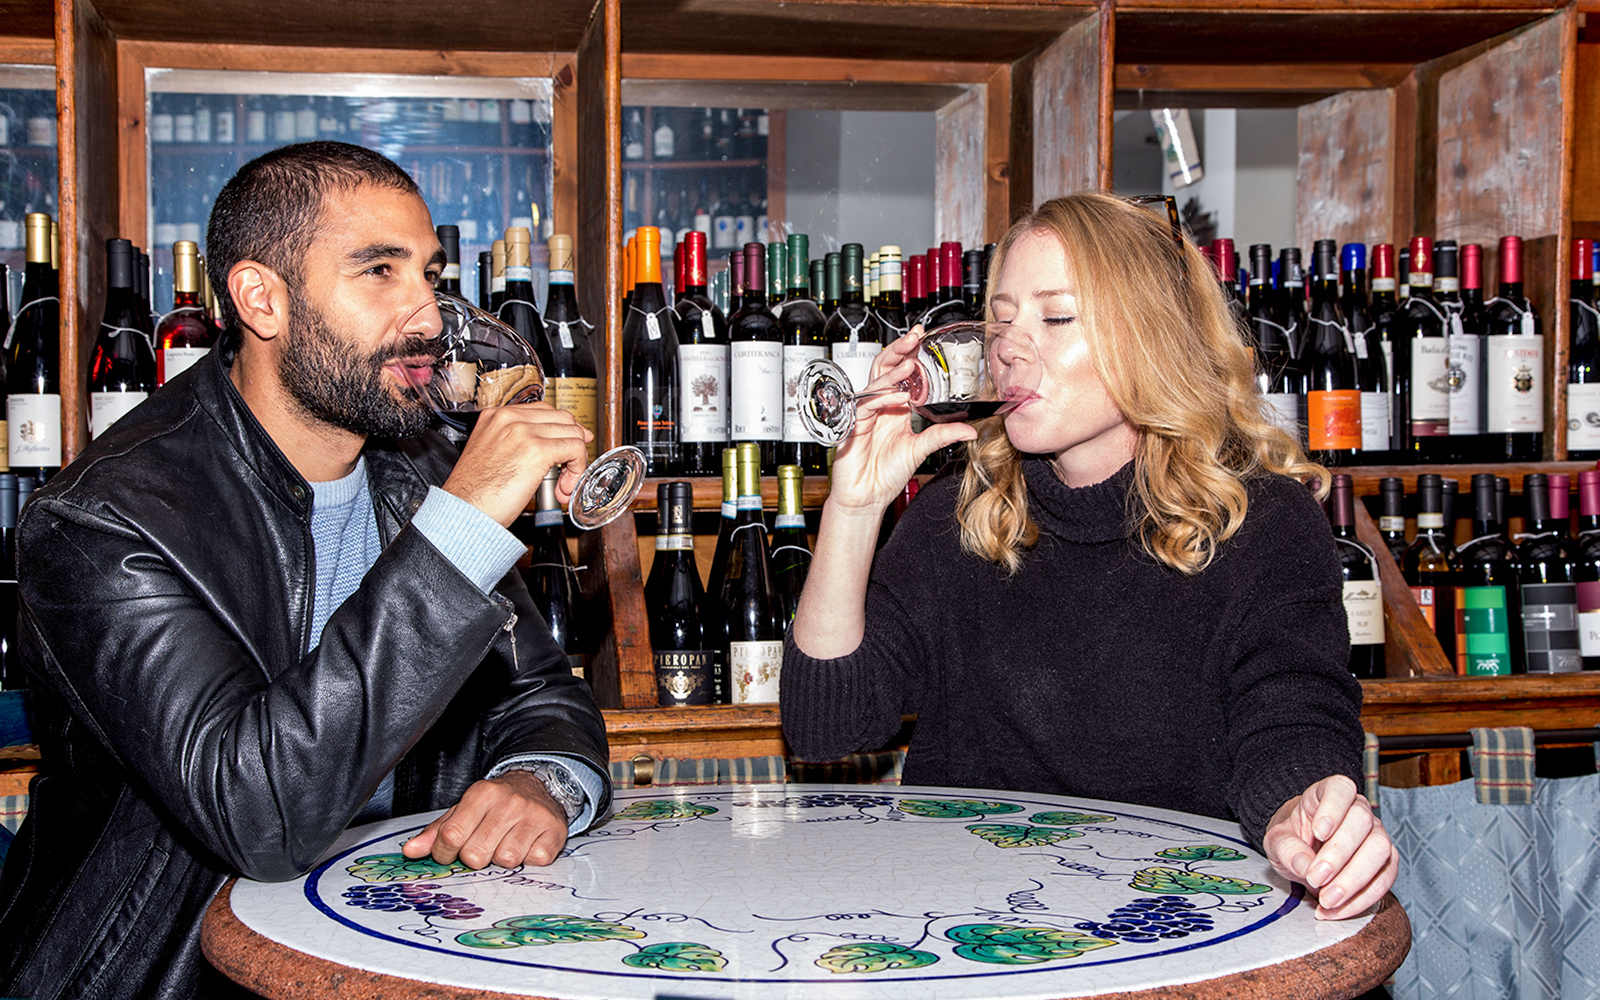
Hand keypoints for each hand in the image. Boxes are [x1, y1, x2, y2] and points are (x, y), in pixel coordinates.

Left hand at [401, 771, 568, 868]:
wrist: (539, 787)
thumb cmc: (496, 804)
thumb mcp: (464, 809)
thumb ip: (437, 832)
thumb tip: (410, 852)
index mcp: (481, 794)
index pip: (451, 836)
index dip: (445, 853)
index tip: (451, 853)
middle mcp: (509, 802)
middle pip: (476, 854)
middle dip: (477, 857)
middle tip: (485, 845)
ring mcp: (533, 816)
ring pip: (506, 861)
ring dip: (503, 859)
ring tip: (507, 843)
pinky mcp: (554, 831)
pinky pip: (533, 862)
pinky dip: (529, 859)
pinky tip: (527, 844)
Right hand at [442, 401, 594, 525]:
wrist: (463, 510)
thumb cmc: (474, 492)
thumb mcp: (491, 454)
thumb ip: (514, 443)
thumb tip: (543, 446)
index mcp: (496, 416)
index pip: (544, 410)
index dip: (563, 429)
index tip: (571, 444)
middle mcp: (510, 418)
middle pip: (562, 419)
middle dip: (573, 443)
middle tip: (571, 467)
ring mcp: (523, 432)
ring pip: (572, 433)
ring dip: (576, 461)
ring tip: (564, 483)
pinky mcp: (536, 450)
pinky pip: (574, 449)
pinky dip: (577, 469)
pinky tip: (564, 486)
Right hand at [827, 327, 977, 513]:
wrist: (866, 498)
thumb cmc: (886, 475)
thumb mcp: (921, 450)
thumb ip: (942, 436)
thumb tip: (970, 429)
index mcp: (895, 408)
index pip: (901, 373)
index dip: (909, 353)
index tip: (922, 338)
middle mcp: (880, 407)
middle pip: (884, 368)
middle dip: (898, 350)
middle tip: (913, 336)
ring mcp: (865, 414)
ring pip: (875, 382)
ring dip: (892, 371)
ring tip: (910, 362)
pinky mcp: (854, 426)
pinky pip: (866, 405)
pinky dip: (881, 398)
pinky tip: (898, 396)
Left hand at [1262, 774, 1397, 919]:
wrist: (1304, 854)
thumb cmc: (1293, 840)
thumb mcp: (1277, 841)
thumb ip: (1287, 849)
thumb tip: (1306, 866)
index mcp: (1329, 794)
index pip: (1340, 788)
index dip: (1333, 808)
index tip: (1319, 832)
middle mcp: (1359, 810)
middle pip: (1362, 822)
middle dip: (1339, 854)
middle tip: (1316, 879)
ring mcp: (1377, 835)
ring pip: (1380, 850)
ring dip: (1354, 879)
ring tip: (1327, 900)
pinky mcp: (1386, 862)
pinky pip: (1385, 878)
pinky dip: (1363, 898)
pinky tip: (1338, 909)